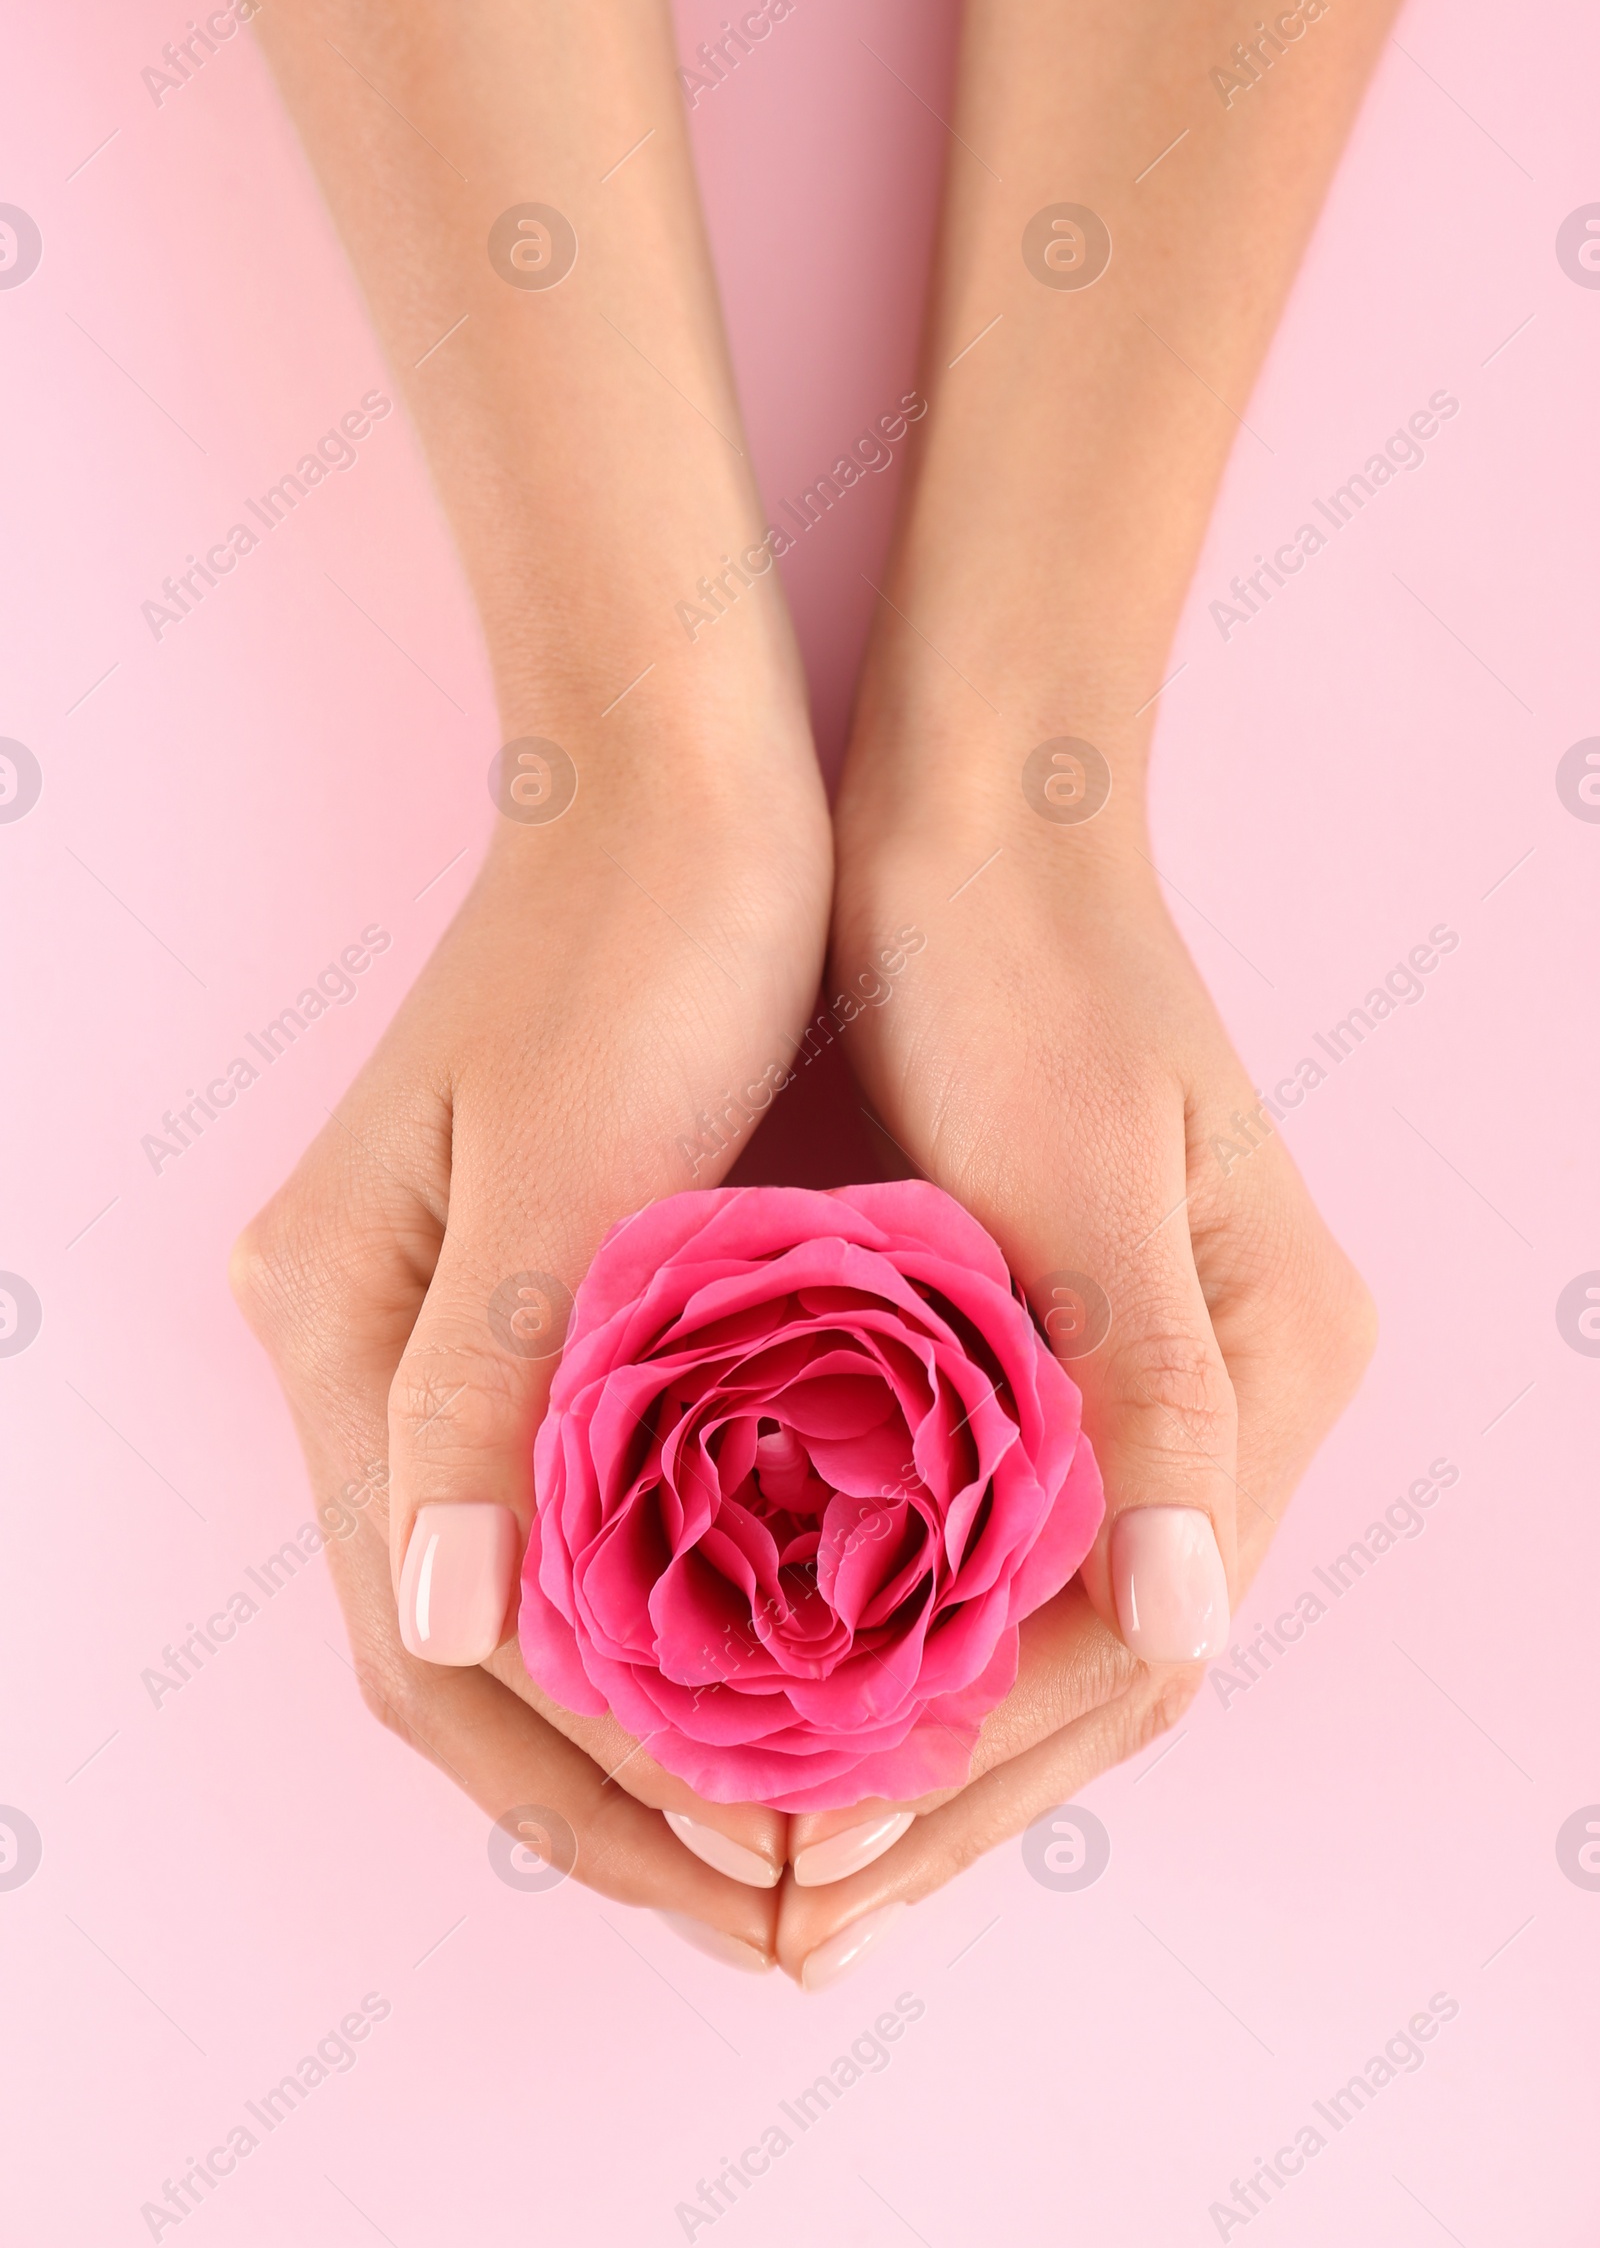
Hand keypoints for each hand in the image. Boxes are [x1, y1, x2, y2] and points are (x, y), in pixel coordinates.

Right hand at [230, 706, 830, 1966]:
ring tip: (810, 1821)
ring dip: (658, 1729)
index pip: (435, 1649)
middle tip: (794, 1904)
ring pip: (535, 1602)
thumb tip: (438, 1627)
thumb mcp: (566, 1165)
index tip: (752, 1876)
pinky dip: (687, 1614)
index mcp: (343, 1336)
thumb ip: (488, 1394)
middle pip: (470, 1653)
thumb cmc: (639, 938)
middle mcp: (368, 1357)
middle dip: (623, 1797)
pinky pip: (594, 1515)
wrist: (678, 773)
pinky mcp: (544, 1302)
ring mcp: (450, 1334)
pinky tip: (799, 1660)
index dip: (585, 1789)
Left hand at [768, 683, 1375, 1979]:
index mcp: (1277, 1366)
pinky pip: (986, 1539)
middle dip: (942, 1795)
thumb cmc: (1021, 962)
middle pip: (1100, 1666)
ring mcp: (1149, 1374)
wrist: (979, 811)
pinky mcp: (1057, 1343)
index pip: (1140, 1644)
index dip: (978, 1769)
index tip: (815, 1854)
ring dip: (912, 1737)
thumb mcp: (1080, 1169)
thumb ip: (1143, 1396)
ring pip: (1038, 1623)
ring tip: (764, 1839)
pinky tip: (777, 1678)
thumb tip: (1187, 1629)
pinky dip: (890, 1627)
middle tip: (777, 1906)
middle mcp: (1237, 1395)